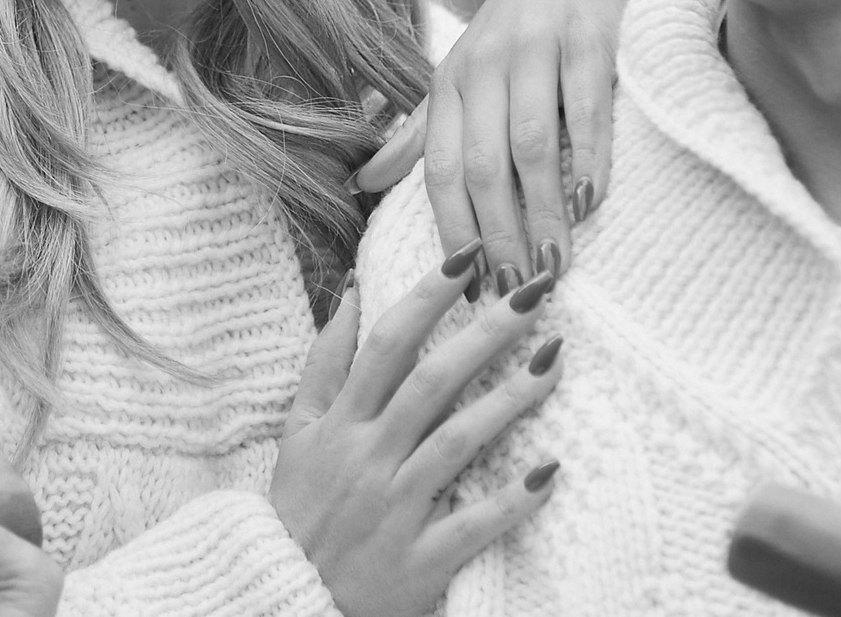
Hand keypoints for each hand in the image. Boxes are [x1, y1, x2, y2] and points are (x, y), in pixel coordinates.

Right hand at [269, 246, 563, 616]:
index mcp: (341, 422)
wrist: (285, 595)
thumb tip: (351, 291)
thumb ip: (326, 362)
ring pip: (457, 443)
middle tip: (535, 291)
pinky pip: (473, 525)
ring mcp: (396, 507)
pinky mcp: (421, 558)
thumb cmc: (300, 507)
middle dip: (486, 332)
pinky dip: (510, 501)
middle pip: (433, 382)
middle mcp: (369, 456)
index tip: (467, 257)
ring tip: (554, 360)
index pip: (388, 344)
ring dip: (509, 401)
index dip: (426, 297)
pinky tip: (549, 471)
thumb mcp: (298, 430)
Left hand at [355, 0, 623, 291]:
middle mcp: (483, 67)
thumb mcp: (457, 81)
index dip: (453, 231)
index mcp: (447, 84)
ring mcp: (534, 53)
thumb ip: (417, 135)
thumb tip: (360, 183)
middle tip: (517, 290)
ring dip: (544, 212)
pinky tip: (589, 204)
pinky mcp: (585, 43)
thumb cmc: (509, 37)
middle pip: (484, 166)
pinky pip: (585, 112)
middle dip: (499, 235)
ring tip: (555, 265)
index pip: (440, 169)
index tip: (470, 287)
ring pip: (532, 145)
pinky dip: (588, 161)